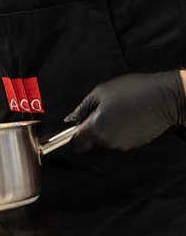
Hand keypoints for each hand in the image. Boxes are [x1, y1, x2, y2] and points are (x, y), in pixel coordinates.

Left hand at [65, 71, 185, 151]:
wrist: (164, 97)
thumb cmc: (132, 91)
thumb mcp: (99, 93)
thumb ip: (82, 109)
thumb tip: (71, 120)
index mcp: (97, 129)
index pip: (78, 143)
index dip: (73, 137)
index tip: (73, 130)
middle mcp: (109, 141)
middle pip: (92, 140)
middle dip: (92, 127)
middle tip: (101, 109)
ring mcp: (123, 144)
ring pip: (106, 139)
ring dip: (107, 127)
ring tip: (118, 109)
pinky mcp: (135, 143)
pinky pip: (120, 138)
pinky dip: (120, 129)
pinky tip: (127, 115)